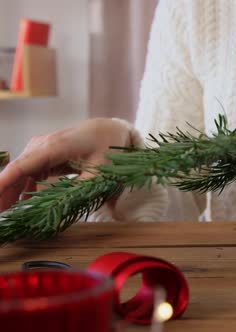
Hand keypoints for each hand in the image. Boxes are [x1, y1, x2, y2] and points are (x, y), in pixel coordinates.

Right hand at [0, 118, 131, 210]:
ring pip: (20, 172)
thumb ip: (81, 190)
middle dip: (3, 192)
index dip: (4, 183)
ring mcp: (42, 149)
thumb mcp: (100, 172)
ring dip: (11, 192)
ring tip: (5, 211)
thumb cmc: (107, 148)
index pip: (21, 166)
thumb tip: (62, 207)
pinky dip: (23, 187)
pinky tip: (21, 203)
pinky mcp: (45, 155)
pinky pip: (29, 172)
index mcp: (54, 147)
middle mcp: (42, 146)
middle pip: (16, 171)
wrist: (111, 130)